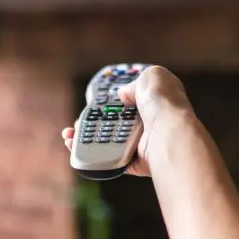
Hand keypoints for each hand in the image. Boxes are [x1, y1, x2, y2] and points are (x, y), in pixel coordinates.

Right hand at [61, 66, 193, 176]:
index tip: (92, 105)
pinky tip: (79, 152)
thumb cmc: (164, 101)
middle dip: (92, 125)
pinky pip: (113, 160)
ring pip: (109, 143)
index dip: (108, 103)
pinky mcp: (137, 162)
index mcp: (155, 102)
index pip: (128, 101)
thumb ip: (135, 82)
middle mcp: (149, 123)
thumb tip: (124, 94)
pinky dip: (95, 158)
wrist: (169, 130)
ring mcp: (143, 143)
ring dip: (86, 142)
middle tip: (76, 125)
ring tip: (69, 138)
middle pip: (114, 124)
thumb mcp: (151, 76)